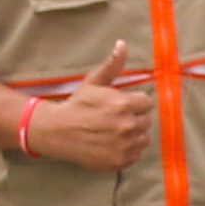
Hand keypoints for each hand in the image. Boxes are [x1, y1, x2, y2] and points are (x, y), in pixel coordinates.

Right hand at [24, 44, 154, 173]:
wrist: (58, 131)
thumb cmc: (76, 105)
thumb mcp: (93, 83)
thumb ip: (111, 65)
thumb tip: (122, 44)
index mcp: (123, 104)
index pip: (146, 102)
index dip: (135, 103)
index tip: (122, 105)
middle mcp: (127, 125)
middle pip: (146, 120)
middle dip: (134, 118)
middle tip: (116, 118)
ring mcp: (124, 145)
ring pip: (143, 138)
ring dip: (134, 135)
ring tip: (116, 131)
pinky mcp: (120, 161)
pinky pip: (136, 154)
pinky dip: (128, 150)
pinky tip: (114, 144)